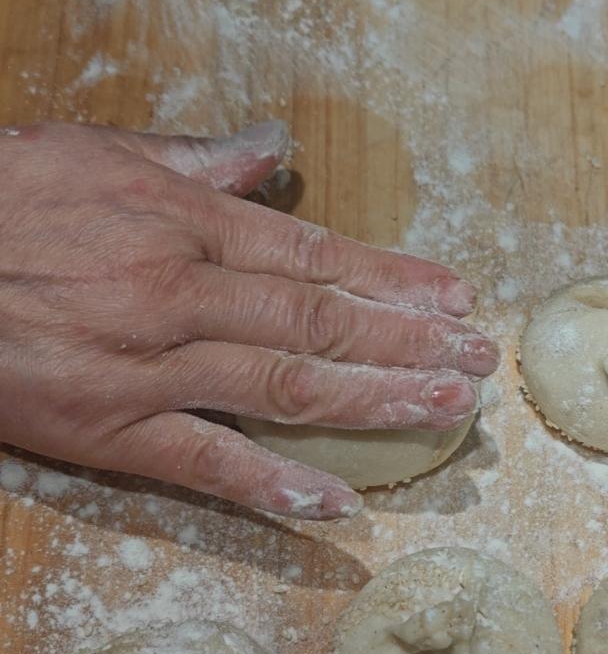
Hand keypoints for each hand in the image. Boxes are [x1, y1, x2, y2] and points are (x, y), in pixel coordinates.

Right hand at [0, 122, 496, 517]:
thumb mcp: (87, 152)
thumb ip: (188, 157)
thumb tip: (267, 149)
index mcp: (179, 220)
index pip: (313, 251)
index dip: (391, 278)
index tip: (452, 296)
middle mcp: (179, 290)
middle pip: (319, 319)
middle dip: (408, 340)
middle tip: (475, 361)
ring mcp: (148, 364)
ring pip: (286, 385)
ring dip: (376, 401)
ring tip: (445, 411)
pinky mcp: (107, 427)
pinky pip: (206, 462)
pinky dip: (274, 484)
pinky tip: (335, 504)